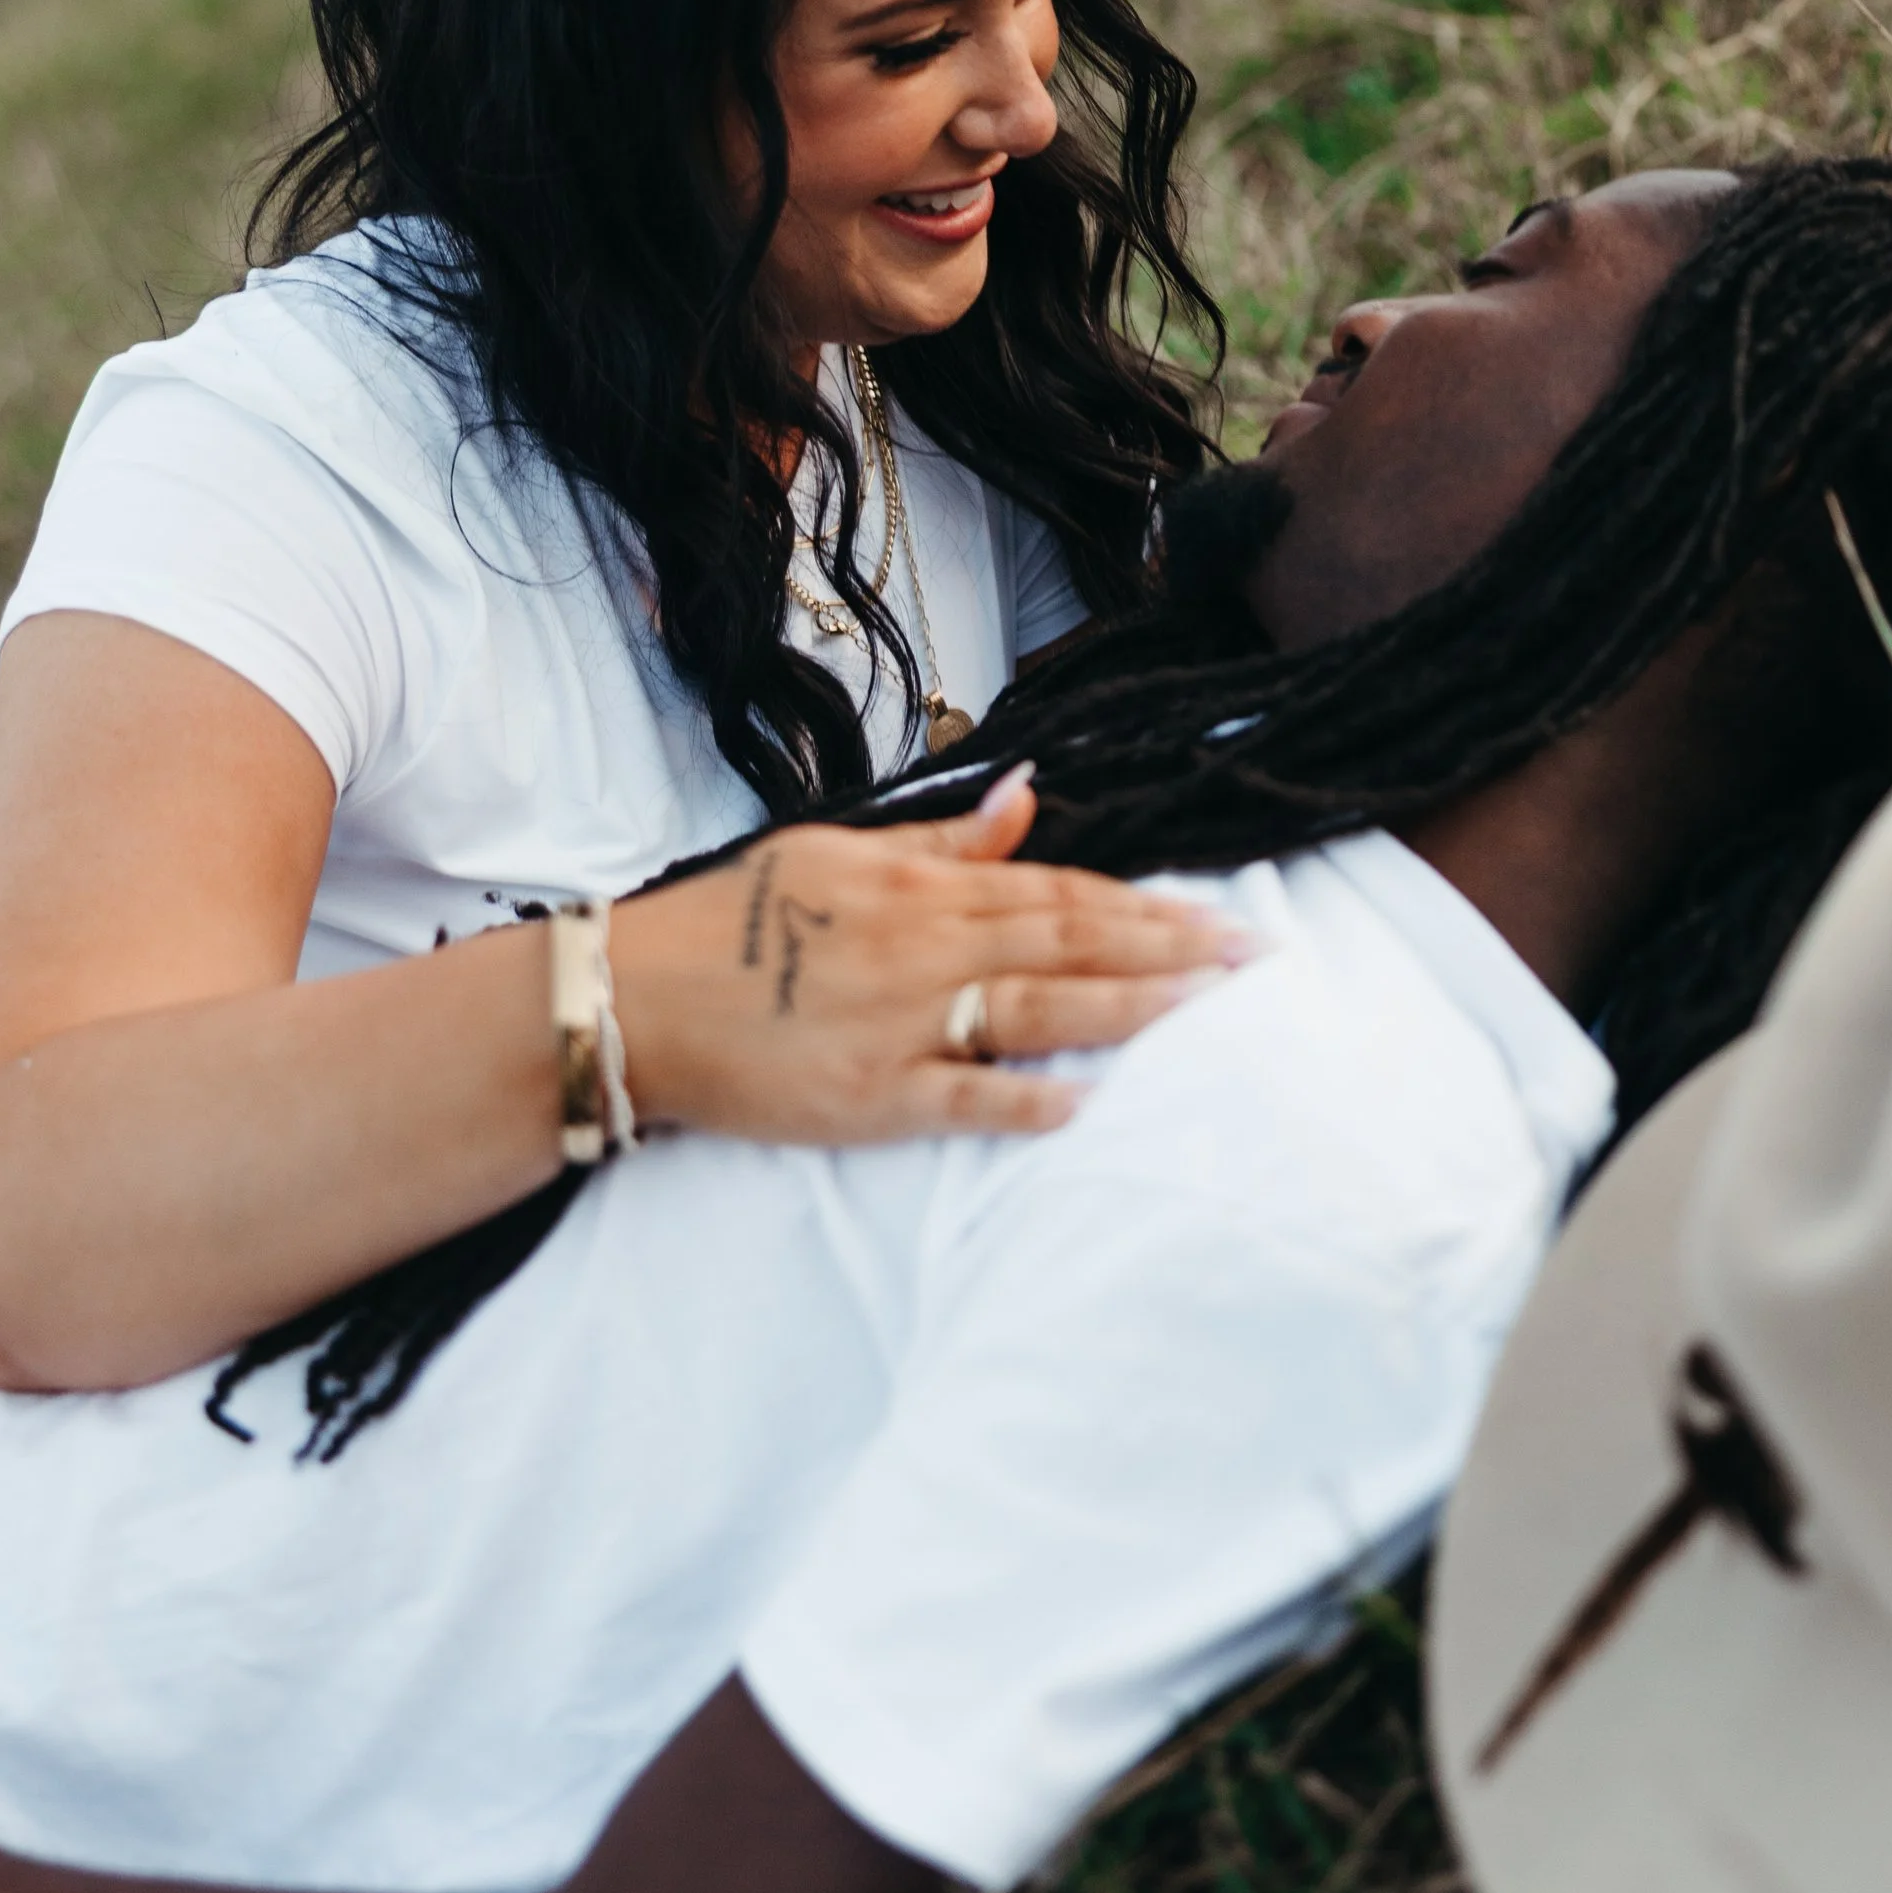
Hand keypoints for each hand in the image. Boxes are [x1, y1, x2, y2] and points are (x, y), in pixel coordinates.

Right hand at [612, 771, 1246, 1143]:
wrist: (639, 996)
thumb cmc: (738, 922)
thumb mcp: (839, 854)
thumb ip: (943, 841)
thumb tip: (1026, 793)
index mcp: (918, 888)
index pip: (1056, 889)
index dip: (1143, 901)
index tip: (1217, 913)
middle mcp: (923, 947)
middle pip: (1067, 941)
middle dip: (1168, 949)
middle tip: (1252, 957)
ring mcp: (900, 1023)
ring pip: (1036, 1007)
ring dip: (1128, 1006)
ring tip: (1205, 1006)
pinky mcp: (870, 1095)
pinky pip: (963, 1094)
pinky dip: (1026, 1095)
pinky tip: (1090, 1099)